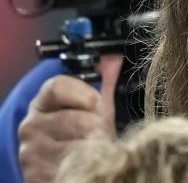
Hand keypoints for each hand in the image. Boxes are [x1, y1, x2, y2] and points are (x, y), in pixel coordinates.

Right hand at [17, 55, 121, 182]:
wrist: (66, 170)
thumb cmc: (81, 135)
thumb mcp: (95, 109)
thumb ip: (105, 84)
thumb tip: (114, 58)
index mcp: (43, 103)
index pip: (57, 86)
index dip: (82, 93)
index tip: (97, 102)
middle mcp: (31, 125)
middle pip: (73, 119)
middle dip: (97, 127)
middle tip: (104, 134)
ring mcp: (31, 151)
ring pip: (75, 145)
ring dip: (95, 148)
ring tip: (99, 149)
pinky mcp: (36, 175)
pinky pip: (72, 166)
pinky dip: (87, 166)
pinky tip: (88, 164)